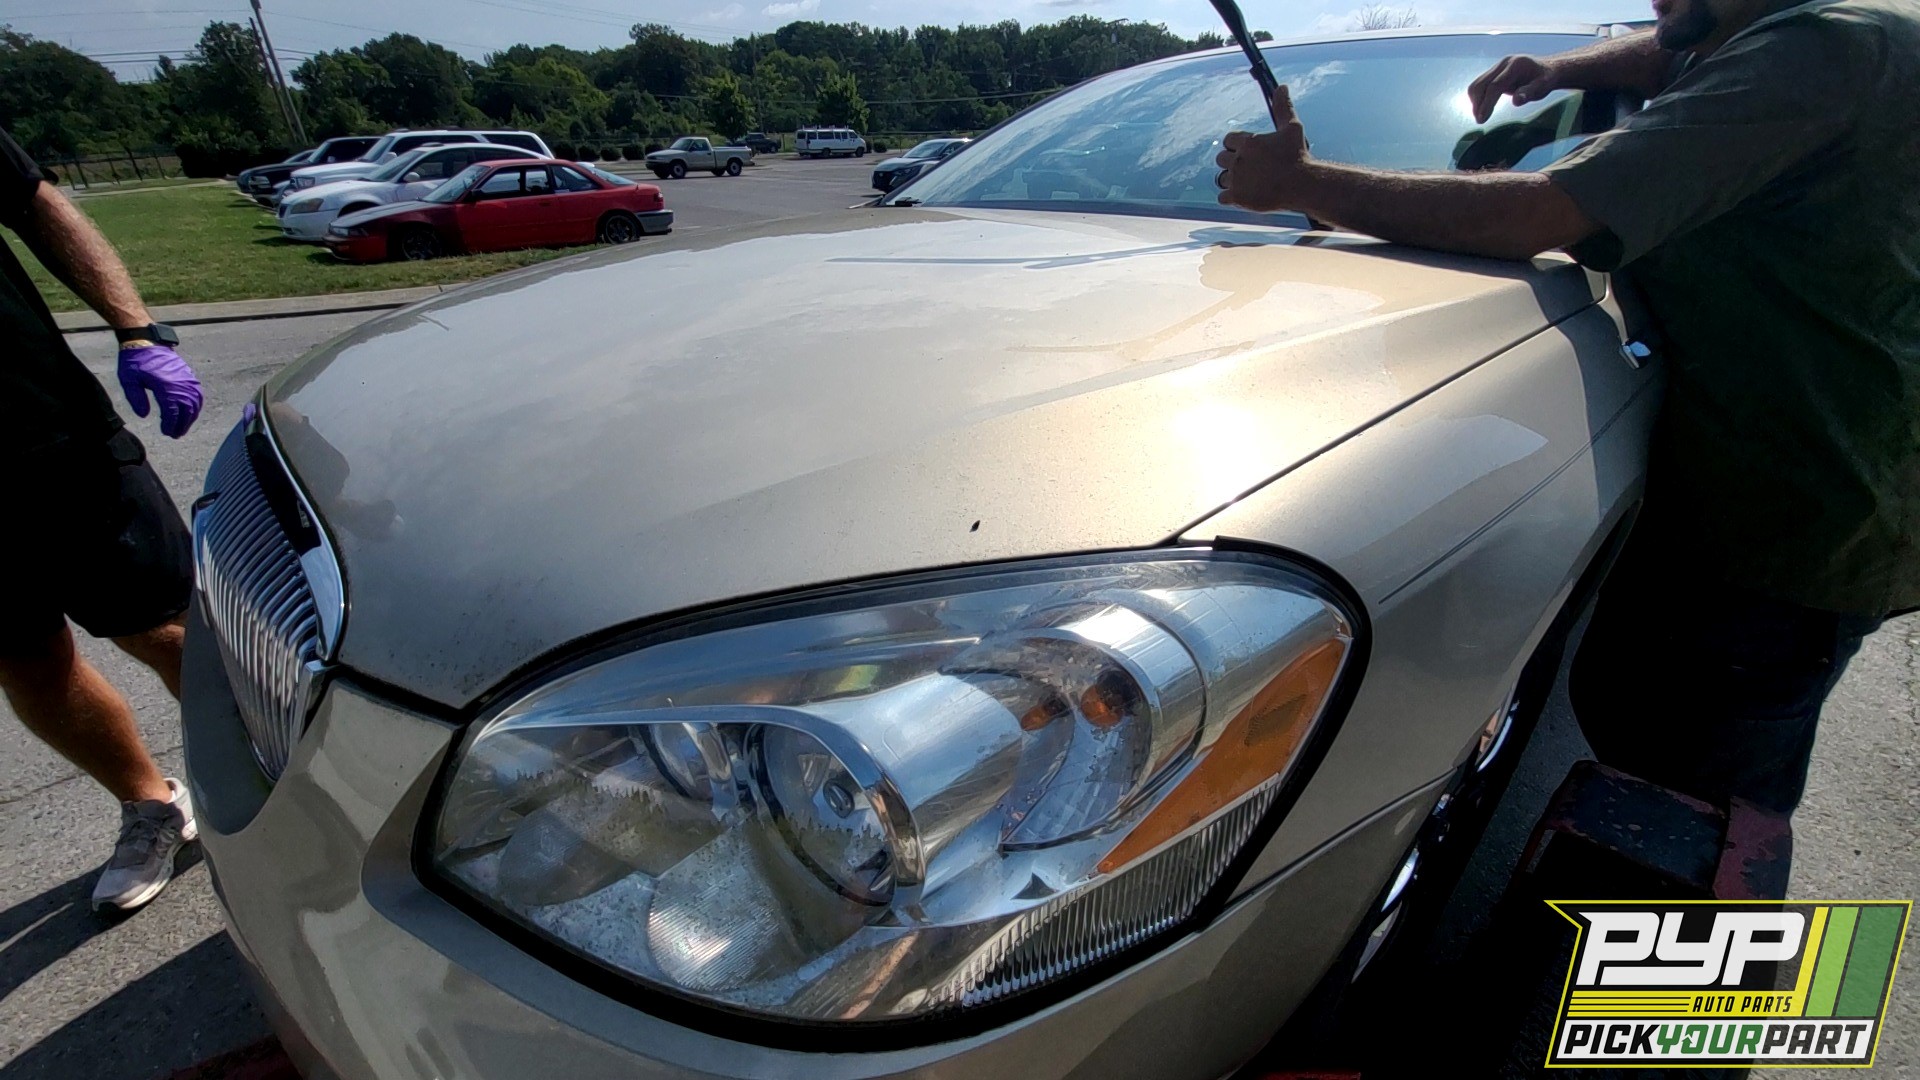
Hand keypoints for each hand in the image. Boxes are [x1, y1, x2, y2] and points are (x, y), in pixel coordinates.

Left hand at [116, 344, 203, 438]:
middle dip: (182, 424)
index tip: (166, 432)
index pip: (172, 411)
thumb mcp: (129, 380)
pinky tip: (192, 411)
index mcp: (164, 386)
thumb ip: (136, 399)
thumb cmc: (135, 360)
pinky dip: (197, 405)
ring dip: (191, 417)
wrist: (145, 340)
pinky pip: (198, 394)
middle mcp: (179, 384)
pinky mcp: (188, 375)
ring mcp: (186, 379)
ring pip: (195, 403)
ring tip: (184, 426)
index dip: (170, 424)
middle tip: (176, 434)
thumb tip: (144, 415)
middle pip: (186, 410)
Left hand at [1215, 85, 1312, 213]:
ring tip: (1251, 183)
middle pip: (1221, 159)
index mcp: (1248, 142)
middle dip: (1233, 163)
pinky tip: (1245, 195)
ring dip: (1233, 181)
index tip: (1249, 153)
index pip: (1228, 140)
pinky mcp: (1237, 197)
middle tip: (1251, 169)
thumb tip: (1281, 86)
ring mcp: (1236, 179)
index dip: (1236, 146)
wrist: (1303, 185)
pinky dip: (1231, 198)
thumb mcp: (1292, 128)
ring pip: (1222, 179)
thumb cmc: (1298, 156)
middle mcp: (1238, 159)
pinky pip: (1222, 198)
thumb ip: (1282, 107)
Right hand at [1467, 55, 1558, 123]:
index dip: (1486, 103)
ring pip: (1477, 84)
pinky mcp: (1494, 72)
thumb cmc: (1546, 79)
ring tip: (1481, 116)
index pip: (1495, 85)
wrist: (1548, 68)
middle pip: (1481, 84)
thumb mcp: (1543, 87)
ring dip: (1475, 101)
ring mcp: (1497, 66)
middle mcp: (1503, 63)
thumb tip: (1516, 102)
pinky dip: (1478, 97)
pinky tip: (1483, 108)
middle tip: (1480, 120)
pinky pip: (1480, 84)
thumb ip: (1529, 93)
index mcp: (1515, 65)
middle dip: (1477, 103)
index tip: (1482, 119)